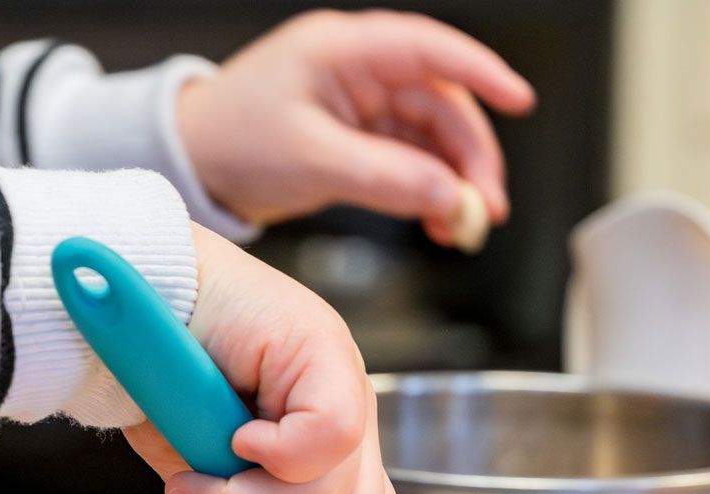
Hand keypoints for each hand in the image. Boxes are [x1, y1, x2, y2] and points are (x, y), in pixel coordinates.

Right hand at [128, 226, 405, 493]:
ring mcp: (341, 382)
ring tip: (194, 488)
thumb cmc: (153, 384)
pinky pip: (328, 439)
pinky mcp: (324, 351)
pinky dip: (275, 457)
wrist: (118, 306)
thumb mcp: (201, 484)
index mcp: (326, 452)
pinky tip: (235, 441)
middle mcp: (346, 419)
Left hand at [177, 9, 535, 241]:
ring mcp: (359, 103)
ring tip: (464, 226)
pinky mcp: (355, 136)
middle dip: (469, 156)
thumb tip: (445, 195)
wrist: (189, 163)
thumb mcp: (312, 161)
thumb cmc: (229, 141)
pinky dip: (426, 190)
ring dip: (452, 180)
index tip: (519, 100)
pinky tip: (439, 221)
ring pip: (429, 136)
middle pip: (441, 103)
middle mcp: (358, 70)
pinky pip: (407, 158)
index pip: (430, 50)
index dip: (482, 72)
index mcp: (343, 51)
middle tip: (485, 208)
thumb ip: (383, 178)